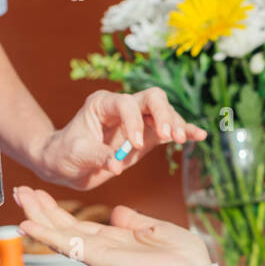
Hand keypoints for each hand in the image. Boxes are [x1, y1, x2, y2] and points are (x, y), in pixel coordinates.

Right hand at [14, 184, 210, 265]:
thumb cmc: (183, 257)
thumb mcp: (156, 229)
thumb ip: (135, 221)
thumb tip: (117, 213)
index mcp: (116, 240)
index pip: (78, 224)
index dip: (58, 211)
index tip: (40, 194)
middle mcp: (103, 248)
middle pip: (63, 227)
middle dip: (41, 210)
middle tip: (21, 191)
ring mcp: (98, 254)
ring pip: (60, 234)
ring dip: (38, 217)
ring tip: (20, 198)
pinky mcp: (100, 258)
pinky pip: (68, 245)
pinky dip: (46, 235)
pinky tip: (27, 225)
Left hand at [35, 88, 205, 190]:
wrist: (66, 164)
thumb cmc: (65, 154)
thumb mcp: (75, 155)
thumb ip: (97, 157)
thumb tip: (115, 166)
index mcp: (103, 104)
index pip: (126, 104)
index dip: (134, 121)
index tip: (134, 146)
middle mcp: (123, 107)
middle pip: (153, 99)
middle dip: (163, 114)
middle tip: (168, 135)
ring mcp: (138, 121)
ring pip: (165, 113)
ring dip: (175, 125)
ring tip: (181, 140)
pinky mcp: (147, 137)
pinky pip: (168, 131)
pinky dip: (183, 132)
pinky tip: (199, 135)